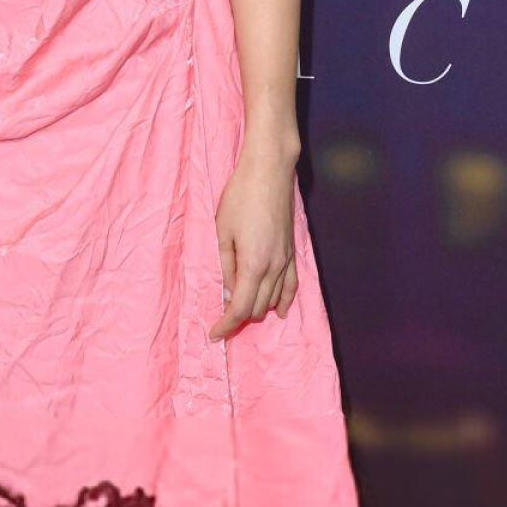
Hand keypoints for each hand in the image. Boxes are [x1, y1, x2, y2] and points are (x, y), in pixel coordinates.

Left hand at [208, 144, 299, 338]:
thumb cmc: (240, 198)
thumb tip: (229, 294)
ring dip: (257, 309)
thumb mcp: (222, 232)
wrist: (269, 172)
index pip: (241, 308)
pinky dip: (283, 300)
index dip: (227, 325)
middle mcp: (274, 267)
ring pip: (274, 299)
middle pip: (258, 307)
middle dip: (239, 317)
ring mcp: (286, 260)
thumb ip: (226, 267)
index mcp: (254, 265)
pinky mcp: (292, 251)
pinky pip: (291, 285)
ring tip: (240, 313)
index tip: (214, 334)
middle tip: (220, 319)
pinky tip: (278, 309)